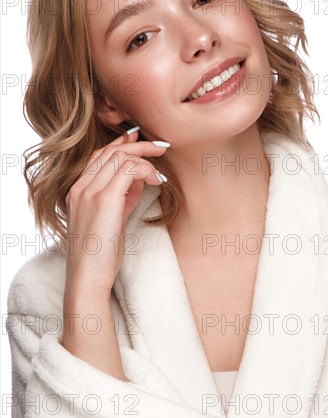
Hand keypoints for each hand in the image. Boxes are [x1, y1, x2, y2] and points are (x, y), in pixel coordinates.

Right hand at [64, 129, 168, 292]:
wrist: (87, 277)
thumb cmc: (100, 254)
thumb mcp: (112, 218)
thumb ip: (123, 196)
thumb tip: (140, 179)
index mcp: (78, 190)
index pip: (99, 155)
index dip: (120, 144)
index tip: (139, 139)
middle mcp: (81, 187)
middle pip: (110, 151)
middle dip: (138, 144)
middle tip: (159, 146)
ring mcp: (90, 191)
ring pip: (120, 156)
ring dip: (145, 157)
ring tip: (161, 168)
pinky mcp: (104, 199)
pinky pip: (128, 169)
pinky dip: (146, 170)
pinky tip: (157, 182)